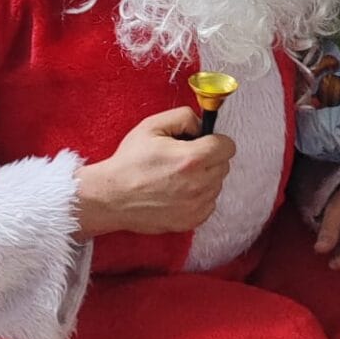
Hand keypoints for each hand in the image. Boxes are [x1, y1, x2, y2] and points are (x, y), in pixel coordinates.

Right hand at [74, 108, 232, 237]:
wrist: (111, 197)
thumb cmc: (129, 162)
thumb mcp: (152, 126)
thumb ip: (184, 117)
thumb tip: (202, 125)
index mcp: (191, 159)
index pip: (228, 146)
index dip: (214, 140)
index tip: (201, 142)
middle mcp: (198, 184)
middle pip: (224, 165)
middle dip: (209, 158)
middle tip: (185, 158)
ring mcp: (196, 206)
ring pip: (217, 185)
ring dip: (205, 178)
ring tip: (178, 176)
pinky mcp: (191, 221)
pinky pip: (209, 204)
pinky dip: (199, 197)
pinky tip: (178, 192)